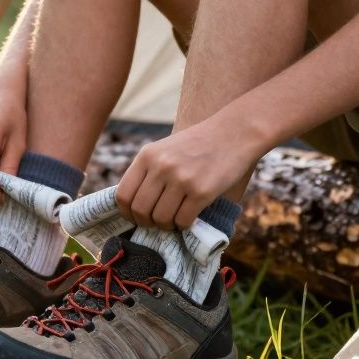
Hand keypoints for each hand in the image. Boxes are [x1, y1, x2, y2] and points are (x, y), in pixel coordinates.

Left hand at [116, 119, 256, 229]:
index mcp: (147, 156)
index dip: (127, 213)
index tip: (136, 218)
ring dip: (167, 225)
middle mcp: (161, 166)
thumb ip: (148, 172)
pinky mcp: (202, 191)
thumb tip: (133, 207)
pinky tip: (189, 218)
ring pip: (161, 219)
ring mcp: (181, 179)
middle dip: (146, 223)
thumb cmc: (199, 144)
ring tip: (175, 220)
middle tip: (157, 223)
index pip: (123, 195)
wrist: (235, 133)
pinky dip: (183, 225)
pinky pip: (183, 220)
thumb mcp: (165, 149)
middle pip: (140, 210)